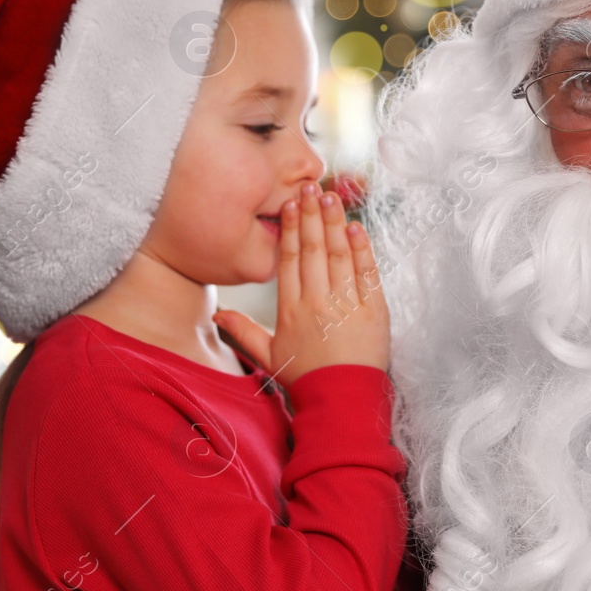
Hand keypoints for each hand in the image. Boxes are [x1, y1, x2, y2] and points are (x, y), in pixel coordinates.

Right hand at [213, 181, 389, 386]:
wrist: (341, 403)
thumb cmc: (306, 379)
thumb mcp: (269, 356)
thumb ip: (243, 331)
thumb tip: (216, 314)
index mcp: (291, 310)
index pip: (288, 260)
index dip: (289, 229)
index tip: (290, 204)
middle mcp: (318, 304)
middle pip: (312, 250)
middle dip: (312, 215)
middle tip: (311, 187)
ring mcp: (347, 307)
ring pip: (339, 255)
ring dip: (335, 223)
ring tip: (331, 197)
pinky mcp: (374, 313)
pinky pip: (367, 274)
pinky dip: (363, 249)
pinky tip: (357, 228)